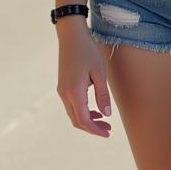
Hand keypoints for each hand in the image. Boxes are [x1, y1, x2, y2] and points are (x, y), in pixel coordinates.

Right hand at [55, 20, 111, 137]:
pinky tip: (94, 109)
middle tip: (108, 128)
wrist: (71, 36)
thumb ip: (102, 95)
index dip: (96, 130)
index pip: (84, 120)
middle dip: (92, 128)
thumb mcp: (100, 73)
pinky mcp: (63, 86)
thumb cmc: (88, 51)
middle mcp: (65, 94)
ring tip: (104, 120)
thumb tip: (106, 114)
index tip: (107, 133)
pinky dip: (82, 111)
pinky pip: (71, 105)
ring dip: (87, 120)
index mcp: (75, 92)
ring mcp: (62, 90)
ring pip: (73, 114)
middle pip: (77, 120)